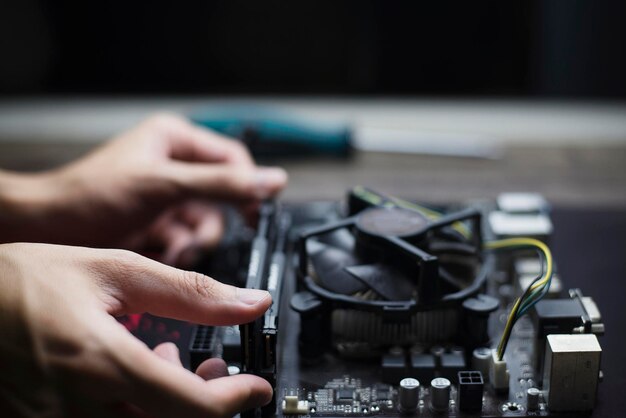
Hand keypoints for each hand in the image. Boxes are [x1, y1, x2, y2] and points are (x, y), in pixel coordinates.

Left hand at [0, 113, 286, 264]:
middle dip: (209, 223)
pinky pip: (187, 239)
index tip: (255, 214)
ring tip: (169, 248)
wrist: (46, 232)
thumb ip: (223, 184)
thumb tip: (272, 182)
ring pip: (206, 223)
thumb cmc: (91, 196)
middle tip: (195, 238)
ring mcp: (166, 198)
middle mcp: (174, 166)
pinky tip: (158, 253)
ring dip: (192, 241)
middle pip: (223, 197)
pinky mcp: (158, 224)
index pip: (233, 159)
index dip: (247, 186)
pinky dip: (177, 250)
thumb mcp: (165, 185)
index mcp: (176, 140)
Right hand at [0, 243, 272, 416]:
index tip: (255, 387)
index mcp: (102, 363)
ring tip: (165, 359)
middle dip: (206, 401)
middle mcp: (77, 407)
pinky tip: (129, 375)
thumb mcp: (116, 271)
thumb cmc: (25, 280)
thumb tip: (251, 303)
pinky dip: (134, 407)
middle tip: (214, 367)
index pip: (192, 408)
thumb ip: (191, 293)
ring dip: (170, 403)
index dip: (235, 400)